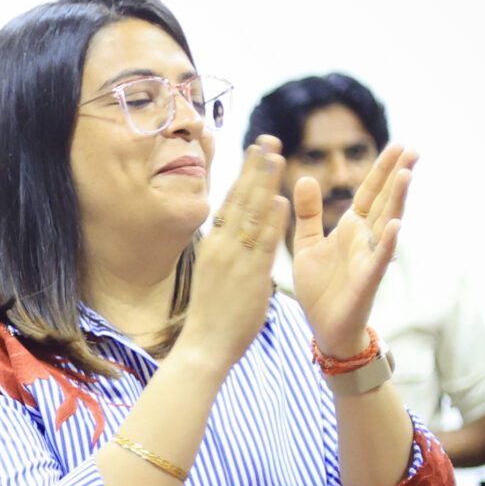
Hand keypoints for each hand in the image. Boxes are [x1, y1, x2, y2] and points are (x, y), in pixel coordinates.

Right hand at [182, 137, 287, 369]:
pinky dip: (271, 222)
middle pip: (240, 199)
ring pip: (251, 215)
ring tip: (276, 157)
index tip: (255, 151)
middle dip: (255, 168)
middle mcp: (222, 246)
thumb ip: (230, 252)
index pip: (231, 202)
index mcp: (214, 245)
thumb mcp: (216, 274)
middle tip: (267, 139)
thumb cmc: (213, 315)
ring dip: (264, 184)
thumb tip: (238, 234)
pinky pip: (262, 244)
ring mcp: (234, 260)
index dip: (244, 175)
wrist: (204, 346)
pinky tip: (280, 200)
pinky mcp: (248, 276)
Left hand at [291, 142, 411, 356]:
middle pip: (385, 201)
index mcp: (351, 228)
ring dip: (397, 200)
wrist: (324, 326)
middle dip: (397, 176)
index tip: (398, 145)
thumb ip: (308, 213)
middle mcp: (365, 238)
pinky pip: (380, 258)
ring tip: (407, 175)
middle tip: (413, 148)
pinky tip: (397, 226)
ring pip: (387, 224)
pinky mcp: (367, 279)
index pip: (370, 193)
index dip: (382, 170)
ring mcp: (369, 257)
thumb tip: (308, 176)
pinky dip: (388, 242)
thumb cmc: (319, 286)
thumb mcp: (307, 243)